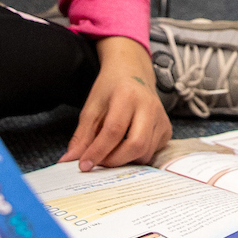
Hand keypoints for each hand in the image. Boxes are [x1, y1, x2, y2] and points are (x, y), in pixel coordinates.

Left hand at [61, 35, 169, 170]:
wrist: (132, 72)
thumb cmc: (110, 88)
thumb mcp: (92, 107)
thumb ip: (82, 135)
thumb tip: (69, 160)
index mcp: (127, 95)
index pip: (114, 131)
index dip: (98, 151)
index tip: (84, 165)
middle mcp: (149, 106)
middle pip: (136, 144)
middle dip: (114, 160)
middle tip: (98, 163)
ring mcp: (162, 117)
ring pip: (146, 152)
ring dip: (125, 160)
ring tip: (111, 153)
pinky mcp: (167, 128)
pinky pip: (153, 151)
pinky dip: (137, 156)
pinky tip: (126, 146)